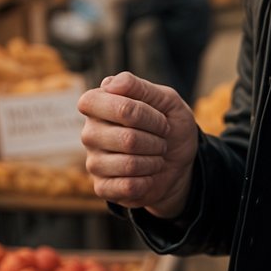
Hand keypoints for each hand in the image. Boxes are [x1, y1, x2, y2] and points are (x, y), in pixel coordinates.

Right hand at [77, 71, 197, 216]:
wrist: (180, 162)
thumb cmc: (168, 125)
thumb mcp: (166, 100)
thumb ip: (140, 88)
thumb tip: (108, 84)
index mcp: (99, 104)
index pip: (110, 104)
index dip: (142, 112)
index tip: (160, 117)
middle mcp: (90, 133)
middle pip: (127, 138)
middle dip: (157, 140)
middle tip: (162, 139)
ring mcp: (93, 162)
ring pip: (129, 164)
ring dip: (155, 161)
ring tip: (157, 156)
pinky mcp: (101, 187)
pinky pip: (128, 187)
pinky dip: (149, 181)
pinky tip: (149, 175)